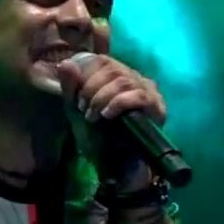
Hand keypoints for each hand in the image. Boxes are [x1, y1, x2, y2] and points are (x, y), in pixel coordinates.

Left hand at [54, 55, 165, 182]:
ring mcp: (148, 90)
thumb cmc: (99, 134)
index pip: (103, 60)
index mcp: (117, 75)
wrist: (117, 163)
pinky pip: (138, 96)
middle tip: (83, 109)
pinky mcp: (157, 106)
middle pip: (113, 69)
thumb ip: (70, 86)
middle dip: (92, 88)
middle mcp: (135, 78)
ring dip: (102, 98)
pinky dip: (118, 103)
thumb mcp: (78, 109)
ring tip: (93, 116)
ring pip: (124, 81)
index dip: (87, 74)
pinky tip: (107, 115)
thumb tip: (66, 63)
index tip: (76, 97)